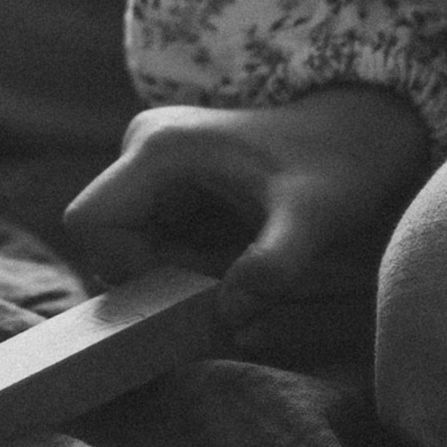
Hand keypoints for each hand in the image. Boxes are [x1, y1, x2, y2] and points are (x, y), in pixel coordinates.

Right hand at [64, 87, 431, 344]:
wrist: (356, 130)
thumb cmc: (336, 167)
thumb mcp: (312, 219)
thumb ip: (272, 266)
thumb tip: (230, 316)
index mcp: (158, 149)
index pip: (89, 222)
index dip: (124, 268)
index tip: (186, 288)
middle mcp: (143, 149)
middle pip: (109, 238)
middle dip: (156, 278)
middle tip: (223, 290)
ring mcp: (154, 162)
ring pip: (132, 242)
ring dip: (173, 274)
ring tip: (237, 272)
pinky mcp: (170, 179)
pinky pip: (155, 236)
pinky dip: (185, 263)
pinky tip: (235, 260)